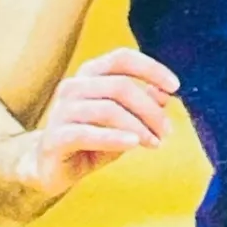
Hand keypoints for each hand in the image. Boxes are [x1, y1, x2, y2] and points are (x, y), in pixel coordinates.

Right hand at [27, 46, 179, 196]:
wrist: (51, 168)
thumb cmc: (91, 140)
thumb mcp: (123, 122)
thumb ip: (143, 106)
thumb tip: (166, 95)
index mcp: (89, 75)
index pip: (122, 58)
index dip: (150, 69)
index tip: (175, 87)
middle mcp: (73, 87)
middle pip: (120, 86)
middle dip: (150, 109)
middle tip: (167, 131)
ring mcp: (61, 111)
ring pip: (107, 109)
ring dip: (138, 127)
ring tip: (155, 143)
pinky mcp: (55, 138)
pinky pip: (87, 133)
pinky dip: (114, 138)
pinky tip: (134, 145)